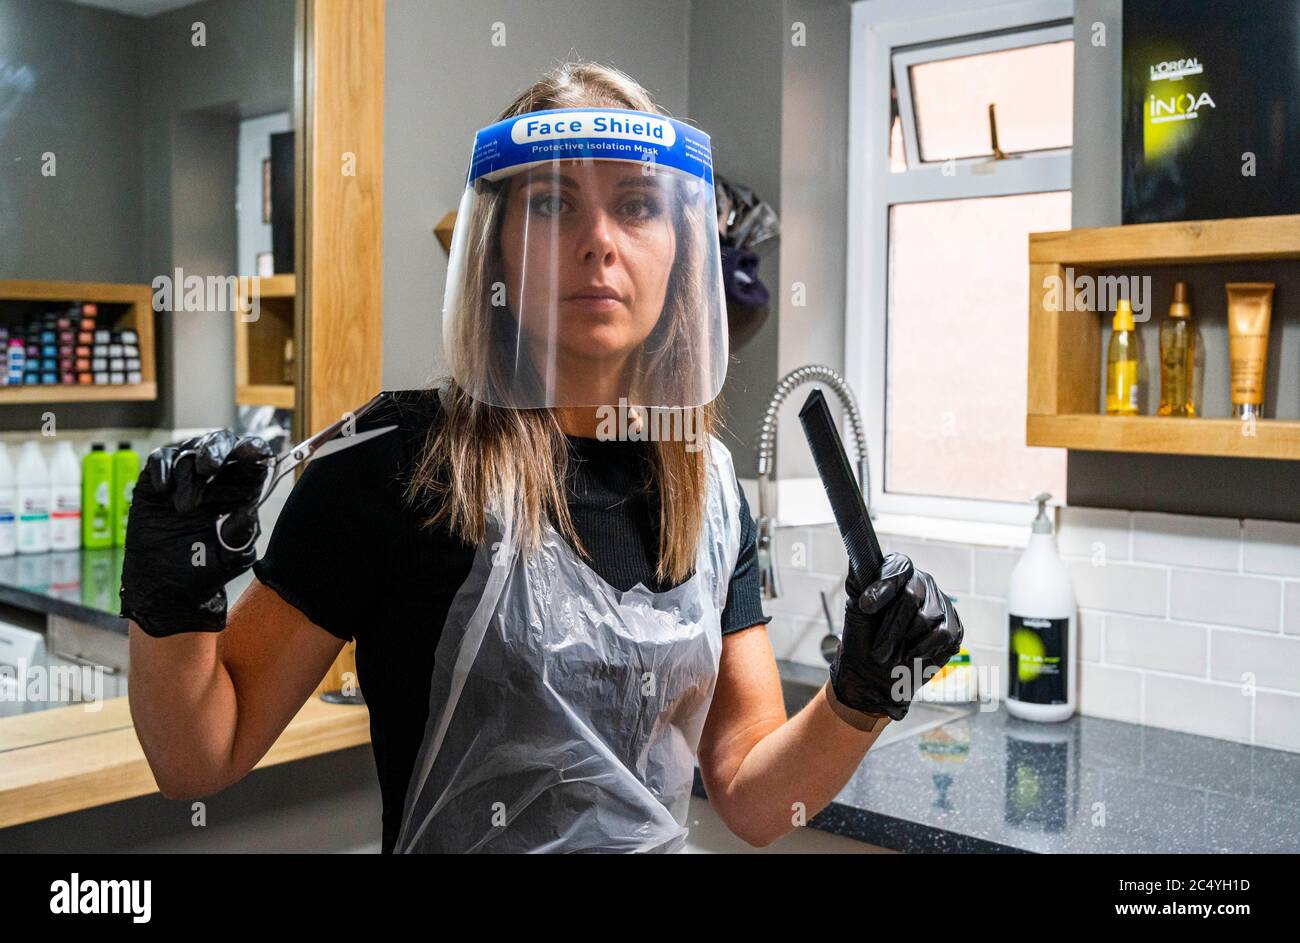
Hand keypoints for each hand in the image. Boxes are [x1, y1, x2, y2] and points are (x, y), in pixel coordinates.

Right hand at [119, 430, 273, 637]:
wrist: (165, 590)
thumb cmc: (204, 572)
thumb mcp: (230, 557)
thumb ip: (241, 536)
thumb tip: (249, 510)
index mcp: (240, 492)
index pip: (251, 460)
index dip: (253, 450)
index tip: (253, 452)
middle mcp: (215, 481)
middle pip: (221, 443)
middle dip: (216, 449)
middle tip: (209, 468)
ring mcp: (184, 479)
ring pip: (190, 450)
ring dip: (188, 473)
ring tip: (184, 508)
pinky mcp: (156, 484)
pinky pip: (160, 459)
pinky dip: (163, 468)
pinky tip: (164, 489)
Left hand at [828, 552, 963, 721]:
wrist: (873, 674)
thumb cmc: (862, 639)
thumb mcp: (855, 609)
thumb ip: (859, 583)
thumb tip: (859, 562)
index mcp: (899, 573)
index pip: (899, 567)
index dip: (883, 586)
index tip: (866, 607)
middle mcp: (922, 583)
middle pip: (911, 596)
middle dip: (890, 627)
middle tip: (878, 650)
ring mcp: (940, 604)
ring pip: (926, 617)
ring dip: (904, 641)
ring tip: (893, 653)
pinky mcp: (953, 627)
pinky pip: (942, 634)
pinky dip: (923, 649)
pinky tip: (912, 654)